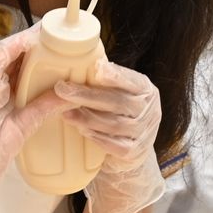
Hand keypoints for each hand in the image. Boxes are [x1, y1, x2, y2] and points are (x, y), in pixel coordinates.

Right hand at [0, 28, 64, 212]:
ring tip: (49, 28)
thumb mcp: (26, 123)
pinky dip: (16, 46)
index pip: (20, 65)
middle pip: (15, 55)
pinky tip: (32, 39)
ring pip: (7, 51)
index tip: (60, 43)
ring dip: (28, 38)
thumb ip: (45, 106)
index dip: (38, 52)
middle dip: (36, 41)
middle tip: (59, 30)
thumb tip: (70, 94)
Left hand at [53, 59, 164, 212]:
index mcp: (145, 89)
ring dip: (87, 118)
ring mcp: (144, 132)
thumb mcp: (119, 92)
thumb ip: (104, 79)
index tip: (96, 68)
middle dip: (87, 96)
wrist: (133, 147)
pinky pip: (114, 145)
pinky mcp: (135, 152)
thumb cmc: (119, 112)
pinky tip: (82, 131)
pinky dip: (96, 137)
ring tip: (65, 113)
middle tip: (62, 90)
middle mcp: (150, 110)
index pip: (131, 80)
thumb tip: (75, 60)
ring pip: (114, 124)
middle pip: (117, 102)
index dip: (115, 75)